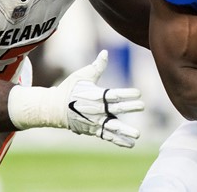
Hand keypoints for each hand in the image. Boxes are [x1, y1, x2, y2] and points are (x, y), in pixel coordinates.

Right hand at [7, 50, 144, 147]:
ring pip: (112, 127)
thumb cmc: (70, 89)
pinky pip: (107, 136)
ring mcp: (95, 121)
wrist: (54, 108)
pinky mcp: (93, 130)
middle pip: (116, 109)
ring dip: (125, 131)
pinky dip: (118, 140)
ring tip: (137, 135)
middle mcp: (96, 110)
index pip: (114, 94)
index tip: (139, 93)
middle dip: (130, 107)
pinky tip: (130, 144)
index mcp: (95, 95)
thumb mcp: (82, 75)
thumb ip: (97, 66)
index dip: (127, 94)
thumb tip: (105, 53)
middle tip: (143, 106)